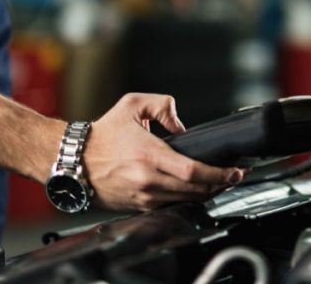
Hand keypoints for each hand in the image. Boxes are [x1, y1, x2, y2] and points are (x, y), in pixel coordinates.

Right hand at [83, 93, 243, 210]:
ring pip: (185, 201)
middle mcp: (148, 180)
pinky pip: (170, 205)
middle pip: (195, 190)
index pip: (193, 171)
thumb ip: (162, 105)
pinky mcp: (138, 206)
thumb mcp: (133, 104)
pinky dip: (185, 199)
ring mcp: (143, 197)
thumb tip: (181, 125)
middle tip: (233, 176)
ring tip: (218, 181)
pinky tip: (193, 189)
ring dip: (205, 193)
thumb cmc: (104, 132)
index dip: (218, 174)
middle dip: (219, 184)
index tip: (235, 171)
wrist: (75, 160)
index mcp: (149, 155)